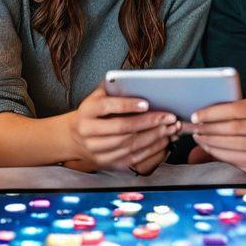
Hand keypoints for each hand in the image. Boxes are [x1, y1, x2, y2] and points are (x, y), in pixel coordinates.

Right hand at [67, 87, 181, 171]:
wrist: (75, 137)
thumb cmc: (93, 112)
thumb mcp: (97, 96)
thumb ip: (114, 89)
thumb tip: (138, 82)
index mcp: (86, 111)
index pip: (107, 107)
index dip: (128, 105)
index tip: (146, 103)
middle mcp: (88, 132)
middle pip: (122, 128)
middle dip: (149, 122)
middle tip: (169, 117)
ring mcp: (97, 151)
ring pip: (129, 145)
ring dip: (154, 137)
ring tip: (170, 128)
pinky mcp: (107, 163)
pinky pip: (132, 158)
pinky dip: (151, 150)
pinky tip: (163, 140)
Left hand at [190, 92, 245, 179]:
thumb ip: (239, 108)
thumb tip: (207, 119)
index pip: (235, 110)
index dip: (212, 114)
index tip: (196, 116)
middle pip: (231, 131)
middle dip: (208, 131)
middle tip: (193, 129)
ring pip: (234, 149)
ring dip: (212, 145)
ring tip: (200, 139)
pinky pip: (241, 162)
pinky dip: (223, 157)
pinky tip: (214, 151)